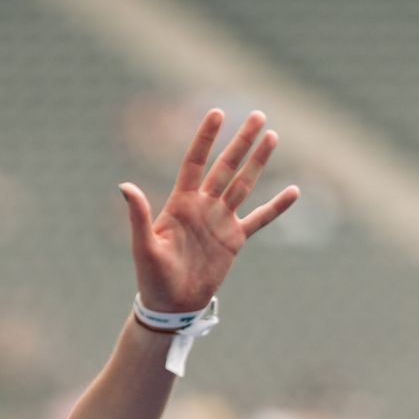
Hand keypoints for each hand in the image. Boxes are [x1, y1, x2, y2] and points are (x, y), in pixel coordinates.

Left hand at [119, 109, 298, 313]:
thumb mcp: (143, 246)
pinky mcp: (234, 240)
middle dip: (241, 141)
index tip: (217, 113)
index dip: (205, 138)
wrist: (172, 305)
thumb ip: (138, 215)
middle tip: (258, 115)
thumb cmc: (152, 277)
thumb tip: (125, 185)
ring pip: (244, 184)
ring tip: (272, 136)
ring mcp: (221, 221)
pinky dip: (276, 206)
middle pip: (226, 166)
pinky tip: (294, 191)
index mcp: (180, 203)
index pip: (195, 162)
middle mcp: (203, 206)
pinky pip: (260, 219)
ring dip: (258, 162)